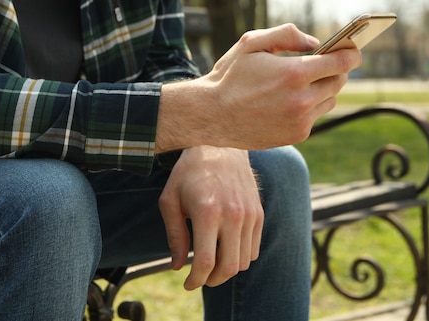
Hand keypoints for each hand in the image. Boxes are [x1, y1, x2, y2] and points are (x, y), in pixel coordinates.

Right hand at [156, 23, 361, 152]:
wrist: (211, 115)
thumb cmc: (230, 76)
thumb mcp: (252, 42)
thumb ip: (288, 34)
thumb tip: (315, 43)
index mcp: (295, 73)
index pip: (342, 62)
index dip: (351, 54)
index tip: (353, 50)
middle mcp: (302, 99)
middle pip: (339, 81)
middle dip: (335, 70)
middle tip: (327, 64)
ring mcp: (301, 120)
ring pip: (329, 100)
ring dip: (323, 89)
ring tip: (305, 83)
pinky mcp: (297, 135)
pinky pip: (315, 117)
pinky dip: (309, 107)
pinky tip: (289, 102)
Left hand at [158, 146, 263, 290]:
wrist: (220, 145)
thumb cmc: (189, 173)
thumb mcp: (170, 201)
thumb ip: (174, 236)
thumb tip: (178, 266)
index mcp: (207, 212)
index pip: (206, 262)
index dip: (196, 280)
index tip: (188, 283)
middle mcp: (232, 214)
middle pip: (229, 267)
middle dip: (212, 281)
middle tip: (200, 278)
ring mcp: (249, 214)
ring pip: (244, 261)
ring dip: (226, 270)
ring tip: (211, 264)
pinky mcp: (258, 213)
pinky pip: (254, 249)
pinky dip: (240, 257)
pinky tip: (225, 250)